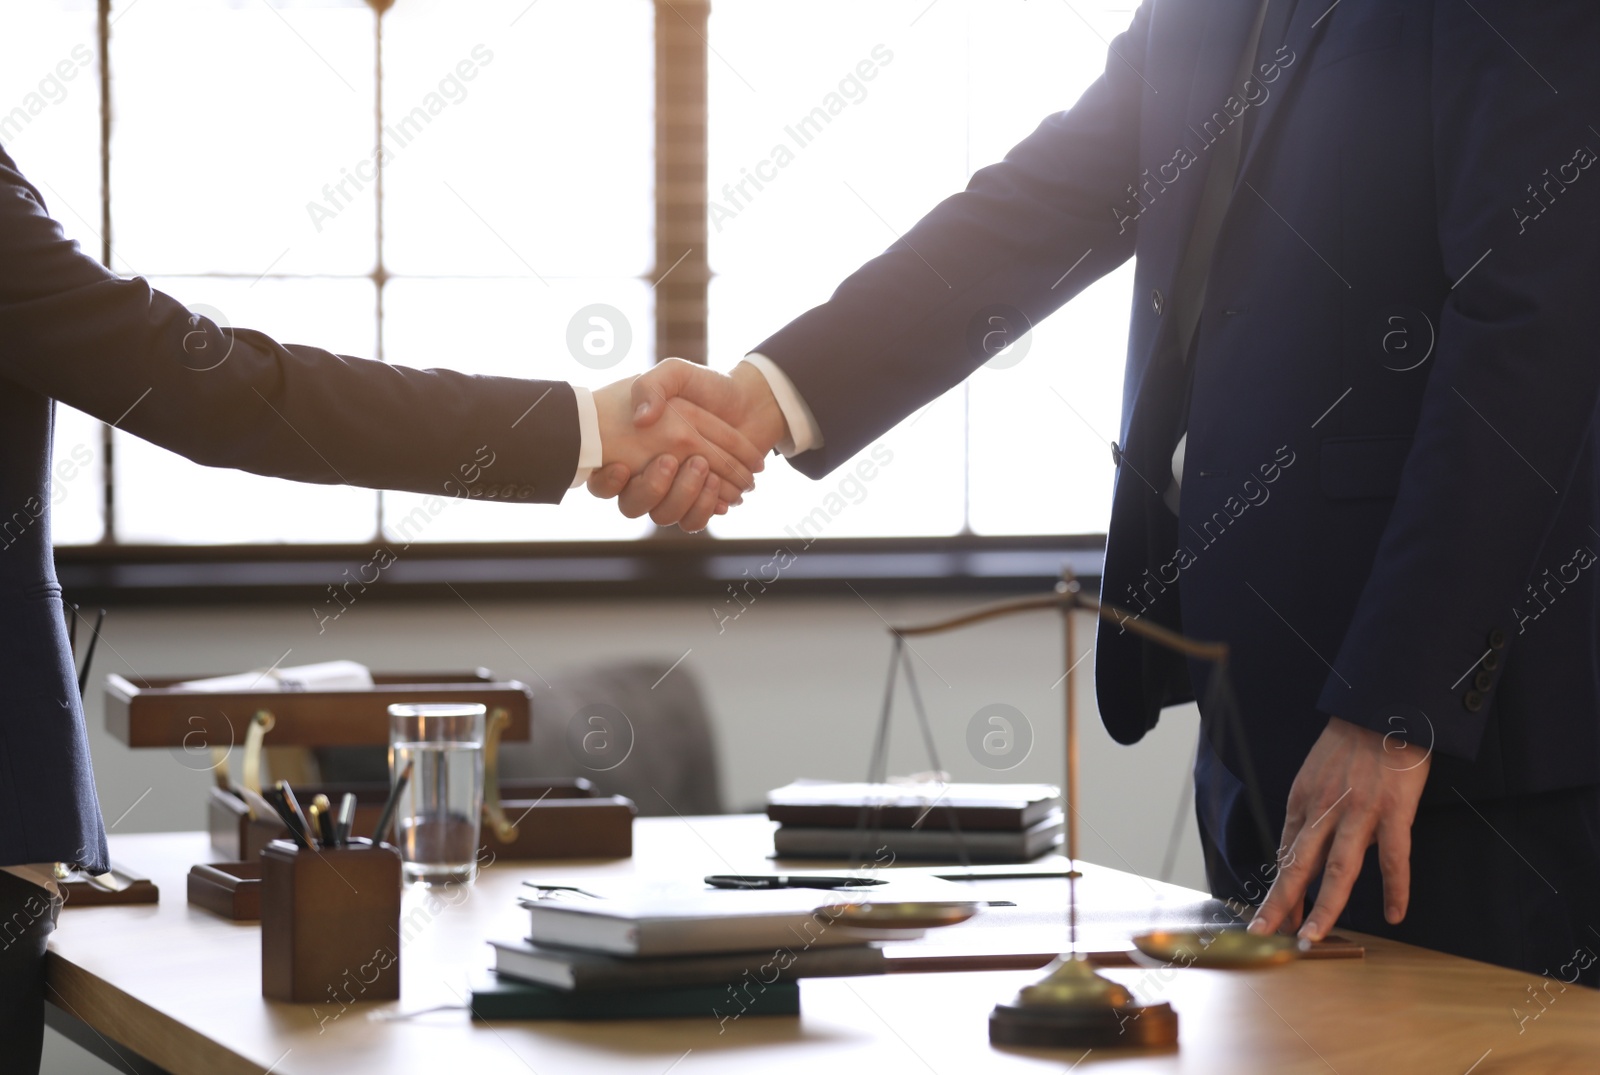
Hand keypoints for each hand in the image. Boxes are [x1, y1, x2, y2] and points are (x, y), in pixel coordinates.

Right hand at [589, 359, 787, 528]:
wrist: (751, 401)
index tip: (626, 466)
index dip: (610, 479)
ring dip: (685, 496)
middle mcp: (649, 472)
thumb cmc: (708, 386)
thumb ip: (651, 386)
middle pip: (635, 503)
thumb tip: (642, 420)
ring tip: (708, 472)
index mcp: (634, 445)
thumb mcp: (674, 373)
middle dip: (654, 486)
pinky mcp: (699, 501)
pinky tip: (722, 493)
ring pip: (664, 515)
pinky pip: (692, 521)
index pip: (610, 474)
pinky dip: (706, 509)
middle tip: (680, 460)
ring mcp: (674, 489)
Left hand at [1248, 716, 1430, 940]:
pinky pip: (1393, 859)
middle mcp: (1324, 810)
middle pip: (1299, 865)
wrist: (1383, 711)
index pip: (1286, 854)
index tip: (1272, 916)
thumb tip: (1301, 850)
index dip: (1280, 888)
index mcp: (1302, 800)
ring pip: (1338, 869)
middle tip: (1267, 933)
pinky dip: (1395, 889)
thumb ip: (1308, 812)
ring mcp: (1359, 813)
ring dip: (1324, 906)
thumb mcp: (1313, 774)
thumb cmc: (1349, 744)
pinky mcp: (1394, 812)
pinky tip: (1394, 914)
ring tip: (1314, 936)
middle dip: (1280, 903)